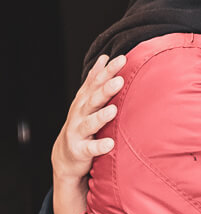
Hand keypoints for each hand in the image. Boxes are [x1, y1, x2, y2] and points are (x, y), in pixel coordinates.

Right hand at [51, 53, 125, 213]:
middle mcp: (80, 114)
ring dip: (101, 116)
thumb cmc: (81, 124)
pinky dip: (100, 146)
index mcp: (84, 101)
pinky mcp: (80, 150)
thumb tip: (104, 58)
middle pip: (93, 99)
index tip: (121, 58)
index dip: (107, 71)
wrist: (65, 155)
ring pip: (90, 123)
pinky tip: (110, 144)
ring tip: (113, 110)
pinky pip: (91, 148)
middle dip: (105, 89)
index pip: (96, 83)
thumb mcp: (87, 100)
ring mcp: (78, 132)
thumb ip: (95, 81)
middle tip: (119, 80)